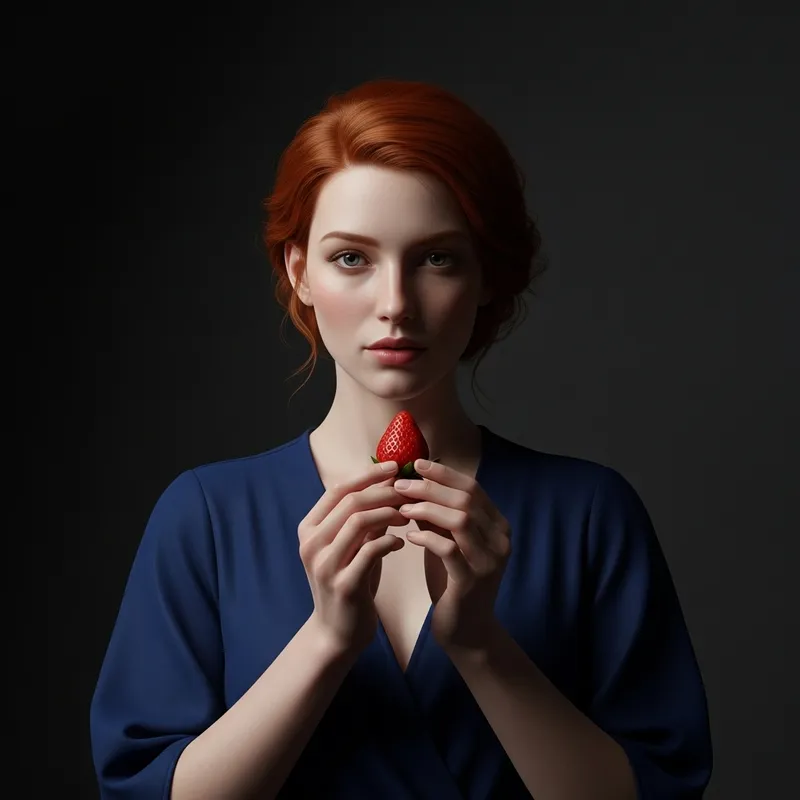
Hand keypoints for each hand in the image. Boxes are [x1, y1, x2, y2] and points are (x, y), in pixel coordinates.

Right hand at [298, 461, 407, 655]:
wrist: (338, 632)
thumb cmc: (349, 581)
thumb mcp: (353, 545)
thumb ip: (365, 518)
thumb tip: (390, 483)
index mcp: (309, 528)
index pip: (338, 488)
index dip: (368, 474)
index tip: (395, 466)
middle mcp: (311, 543)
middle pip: (350, 501)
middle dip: (384, 491)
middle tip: (410, 490)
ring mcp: (324, 564)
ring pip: (358, 521)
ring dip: (389, 513)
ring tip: (408, 516)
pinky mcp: (343, 584)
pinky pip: (370, 551)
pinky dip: (390, 541)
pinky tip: (402, 543)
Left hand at [393, 459, 510, 653]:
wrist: (466, 630)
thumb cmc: (452, 581)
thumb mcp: (446, 541)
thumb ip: (436, 515)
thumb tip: (413, 482)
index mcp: (497, 525)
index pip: (472, 487)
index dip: (444, 474)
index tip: (416, 464)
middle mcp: (500, 539)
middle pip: (465, 499)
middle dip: (430, 488)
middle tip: (401, 484)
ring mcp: (490, 560)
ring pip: (460, 520)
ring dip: (426, 509)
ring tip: (402, 508)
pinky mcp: (473, 581)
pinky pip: (449, 549)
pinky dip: (427, 537)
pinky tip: (408, 536)